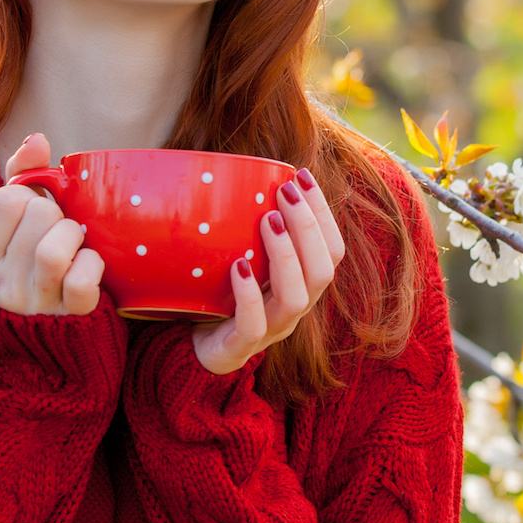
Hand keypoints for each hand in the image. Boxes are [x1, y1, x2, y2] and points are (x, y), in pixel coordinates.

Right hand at [0, 132, 106, 315]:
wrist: (57, 330)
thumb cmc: (35, 260)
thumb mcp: (18, 223)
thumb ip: (21, 176)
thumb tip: (37, 139)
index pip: (3, 200)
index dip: (27, 197)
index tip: (32, 213)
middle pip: (37, 216)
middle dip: (56, 216)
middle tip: (59, 232)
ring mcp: (31, 305)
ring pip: (54, 249)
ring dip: (75, 237)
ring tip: (76, 245)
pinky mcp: (68, 318)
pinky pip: (82, 280)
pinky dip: (93, 266)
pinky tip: (90, 266)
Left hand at [192, 167, 345, 374]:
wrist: (191, 349)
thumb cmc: (220, 296)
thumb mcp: (242, 257)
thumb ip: (251, 228)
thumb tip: (242, 173)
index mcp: (302, 286)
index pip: (331, 250)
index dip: (324, 213)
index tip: (302, 176)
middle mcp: (294, 309)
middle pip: (322, 271)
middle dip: (309, 226)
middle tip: (285, 191)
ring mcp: (270, 331)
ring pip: (296, 297)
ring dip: (286, 254)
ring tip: (269, 220)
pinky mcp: (239, 347)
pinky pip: (253, 324)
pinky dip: (248, 294)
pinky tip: (239, 266)